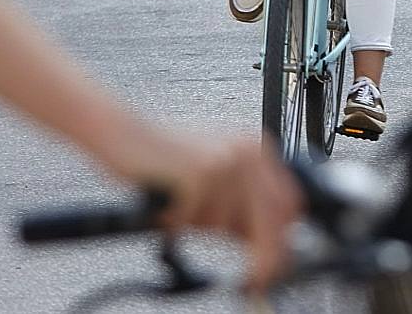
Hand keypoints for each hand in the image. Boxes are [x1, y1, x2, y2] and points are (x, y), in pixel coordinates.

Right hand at [151, 137, 301, 291]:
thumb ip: (242, 207)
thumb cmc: (162, 156)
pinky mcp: (201, 174)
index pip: (289, 204)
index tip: (272, 268)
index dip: (282, 242)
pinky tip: (168, 199)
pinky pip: (196, 222)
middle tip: (250, 279)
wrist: (122, 133)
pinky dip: (178, 221)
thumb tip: (265, 249)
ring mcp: (226, 162)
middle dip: (262, 256)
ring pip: (226, 227)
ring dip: (200, 226)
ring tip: (180, 203)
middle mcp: (248, 151)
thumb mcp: (213, 180)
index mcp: (256, 149)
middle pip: (272, 221)